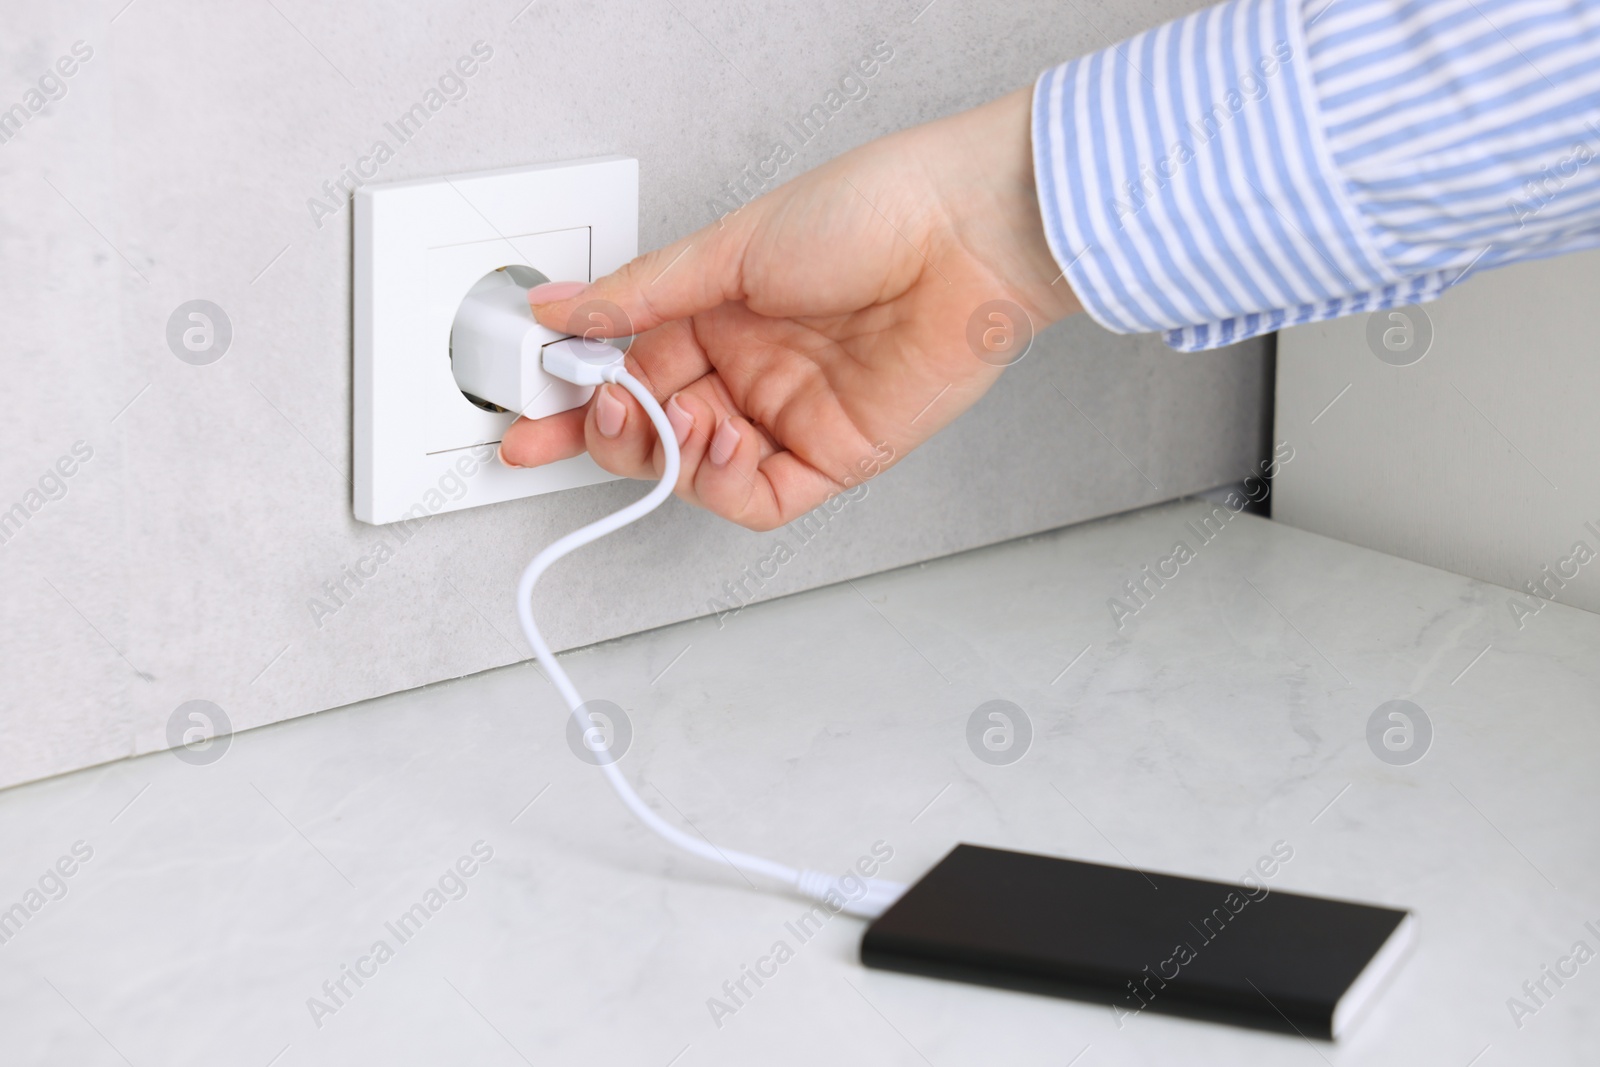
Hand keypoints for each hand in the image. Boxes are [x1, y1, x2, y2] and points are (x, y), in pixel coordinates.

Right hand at [498, 87, 1080, 530]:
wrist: (964, 235)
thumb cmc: (867, 214)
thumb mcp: (728, 249)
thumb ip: (638, 296)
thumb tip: (559, 311)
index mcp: (715, 314)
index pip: (626, 372)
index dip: (575, 401)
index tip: (529, 420)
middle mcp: (748, 367)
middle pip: (653, 431)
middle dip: (612, 434)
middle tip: (598, 413)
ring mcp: (789, 413)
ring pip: (698, 470)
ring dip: (671, 453)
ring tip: (680, 413)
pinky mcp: (834, 454)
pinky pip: (760, 497)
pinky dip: (726, 481)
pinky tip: (725, 440)